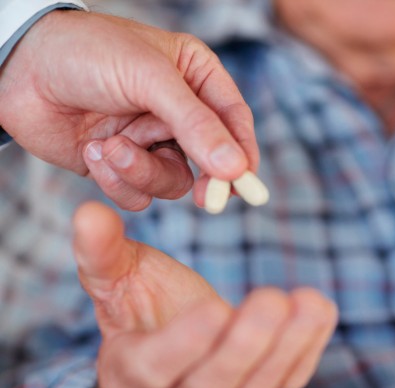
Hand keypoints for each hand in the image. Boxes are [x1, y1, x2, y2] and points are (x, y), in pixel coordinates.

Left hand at [0, 10, 258, 209]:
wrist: (17, 70)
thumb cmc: (86, 54)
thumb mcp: (149, 79)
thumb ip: (195, 125)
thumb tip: (235, 168)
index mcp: (195, 77)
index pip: (234, 119)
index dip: (243, 152)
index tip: (244, 182)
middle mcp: (178, 112)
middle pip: (212, 159)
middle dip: (204, 178)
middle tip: (205, 199)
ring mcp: (150, 140)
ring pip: (174, 180)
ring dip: (142, 171)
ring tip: (111, 148)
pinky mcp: (122, 164)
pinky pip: (140, 193)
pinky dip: (118, 181)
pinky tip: (92, 152)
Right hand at [73, 202, 337, 387]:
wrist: (171, 355)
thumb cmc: (142, 311)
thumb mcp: (118, 279)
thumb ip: (102, 252)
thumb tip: (89, 213)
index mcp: (130, 371)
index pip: (154, 367)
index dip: (184, 343)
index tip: (214, 308)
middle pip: (213, 383)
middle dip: (246, 344)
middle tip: (272, 300)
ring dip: (288, 347)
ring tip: (309, 304)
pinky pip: (287, 383)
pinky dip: (308, 350)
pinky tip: (320, 311)